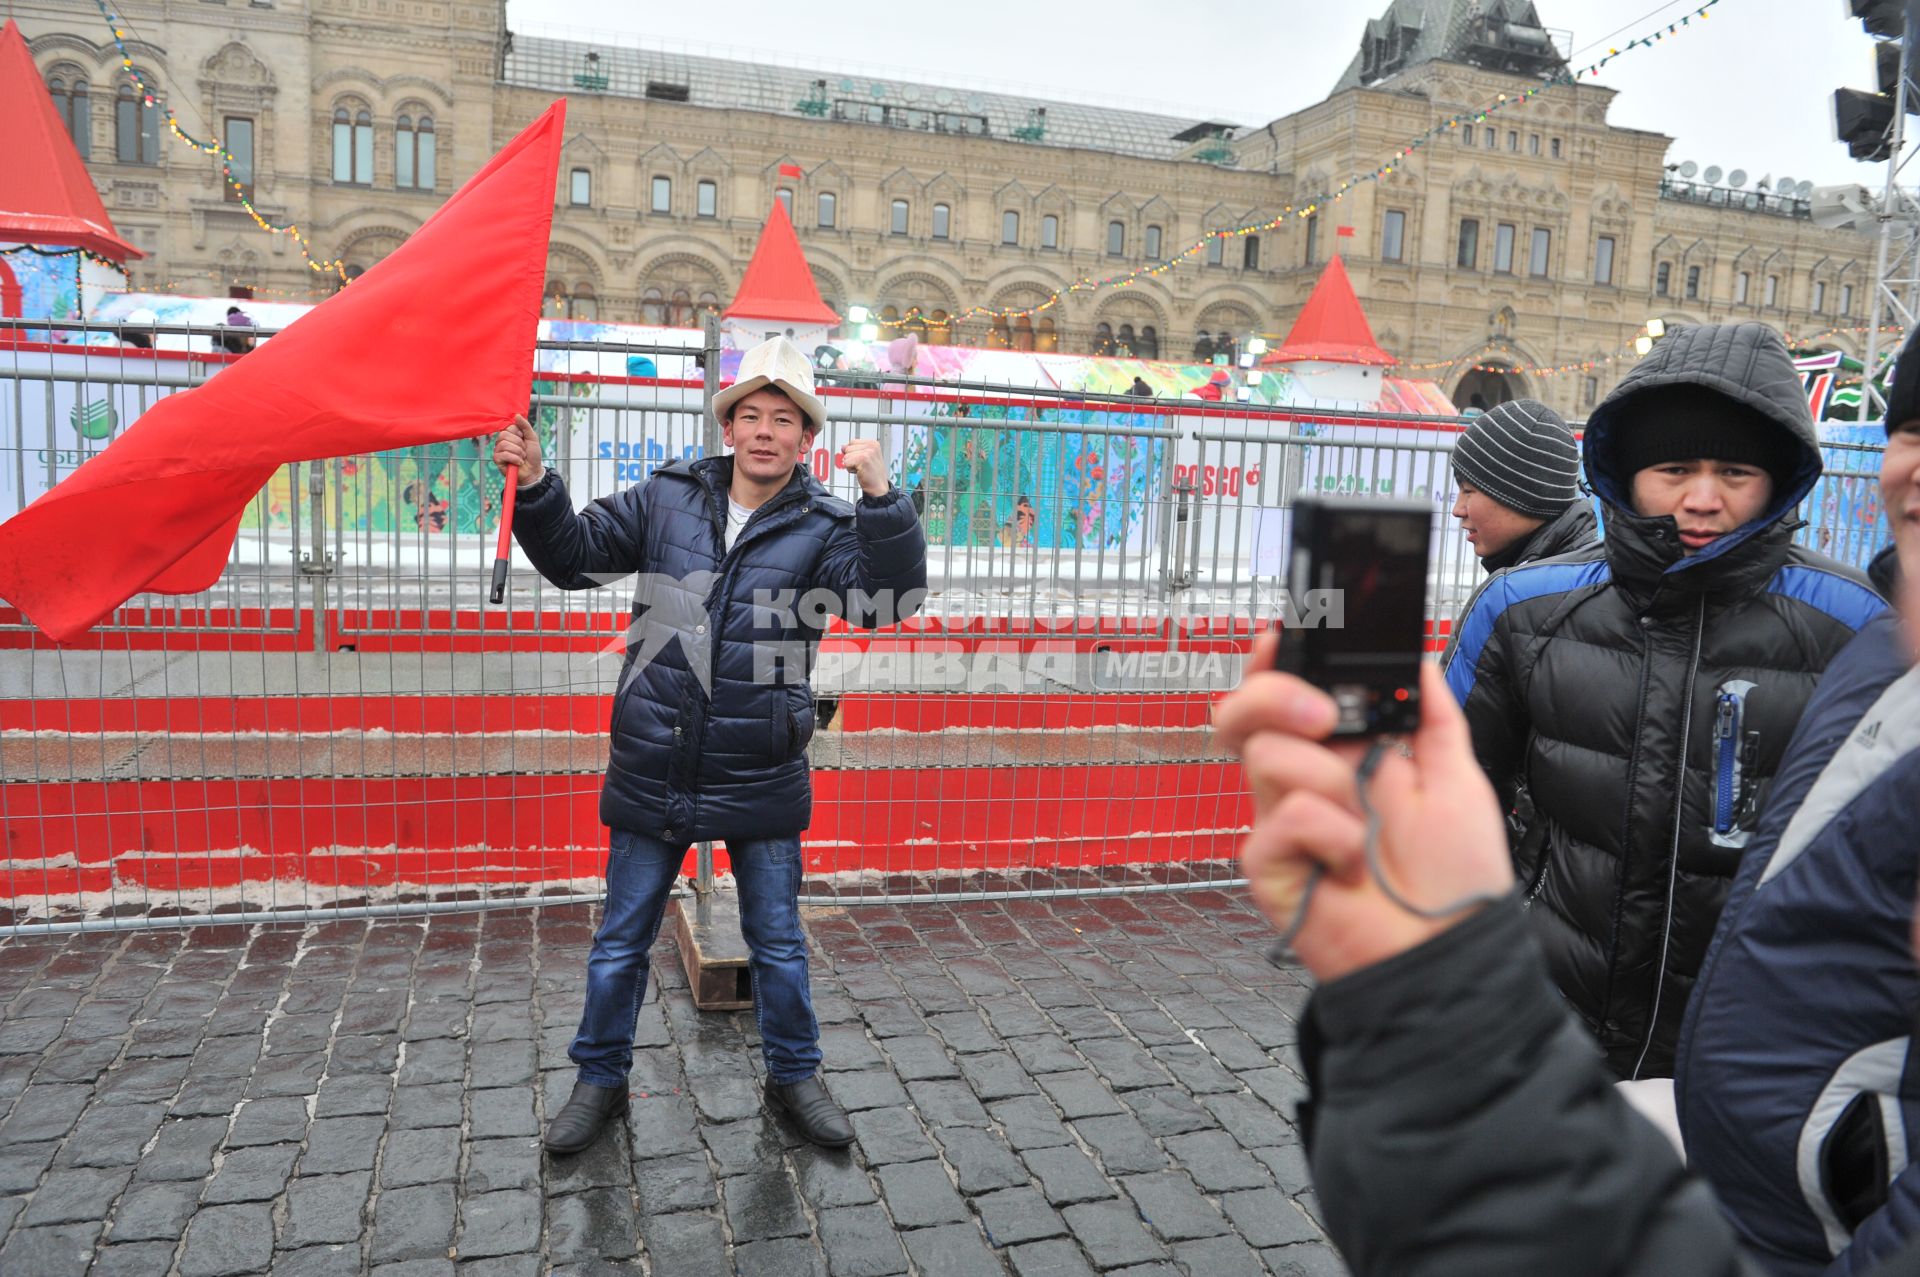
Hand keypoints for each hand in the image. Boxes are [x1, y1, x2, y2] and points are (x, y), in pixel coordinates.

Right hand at [493, 415, 543, 487]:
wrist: (533, 471)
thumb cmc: (532, 455)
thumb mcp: (532, 438)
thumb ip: (526, 426)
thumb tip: (517, 415)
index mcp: (510, 435)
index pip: (509, 427)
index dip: (518, 433)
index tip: (524, 439)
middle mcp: (502, 441)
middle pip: (505, 435)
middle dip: (519, 444)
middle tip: (524, 451)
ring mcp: (498, 450)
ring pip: (504, 444)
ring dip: (518, 452)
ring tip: (522, 457)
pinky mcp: (497, 460)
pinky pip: (503, 454)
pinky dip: (514, 459)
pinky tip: (518, 463)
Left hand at [836, 438, 888, 497]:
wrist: (879, 488)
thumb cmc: (872, 475)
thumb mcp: (865, 458)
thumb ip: (854, 450)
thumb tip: (842, 447)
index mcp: (873, 443)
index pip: (852, 442)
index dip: (853, 453)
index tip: (863, 461)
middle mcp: (872, 446)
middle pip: (848, 448)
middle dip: (851, 459)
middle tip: (862, 467)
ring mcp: (868, 452)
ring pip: (846, 456)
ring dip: (851, 465)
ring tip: (862, 469)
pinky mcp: (863, 459)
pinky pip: (846, 462)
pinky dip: (850, 470)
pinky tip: (860, 472)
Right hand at [1213, 630, 1512, 982]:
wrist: (1447, 951)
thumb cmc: (1454, 879)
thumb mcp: (1457, 779)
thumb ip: (1433, 714)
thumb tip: (1416, 658)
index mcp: (1342, 751)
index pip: (1287, 690)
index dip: (1274, 660)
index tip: (1284, 635)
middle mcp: (1304, 779)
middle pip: (1244, 712)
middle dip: (1273, 695)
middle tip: (1322, 716)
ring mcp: (1281, 820)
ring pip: (1265, 757)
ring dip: (1327, 780)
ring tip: (1365, 823)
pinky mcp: (1268, 863)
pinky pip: (1282, 820)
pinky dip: (1328, 835)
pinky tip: (1350, 864)